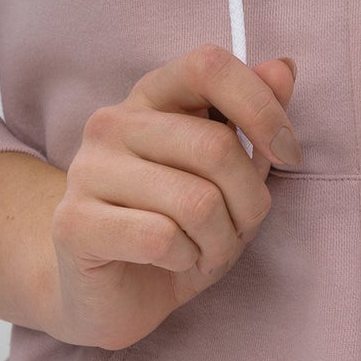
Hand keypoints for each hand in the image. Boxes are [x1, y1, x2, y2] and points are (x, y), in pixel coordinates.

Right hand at [36, 43, 301, 350]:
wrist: (111, 294)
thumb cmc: (178, 224)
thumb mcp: (229, 172)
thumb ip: (254, 115)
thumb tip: (283, 68)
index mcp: (152, 93)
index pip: (209, 66)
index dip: (260, 107)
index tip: (287, 153)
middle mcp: (114, 120)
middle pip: (216, 145)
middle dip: (250, 201)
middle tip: (242, 227)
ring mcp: (87, 169)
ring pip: (197, 201)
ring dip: (221, 240)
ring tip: (207, 249)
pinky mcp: (73, 223)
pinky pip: (161, 238)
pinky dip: (186, 259)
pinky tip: (175, 261)